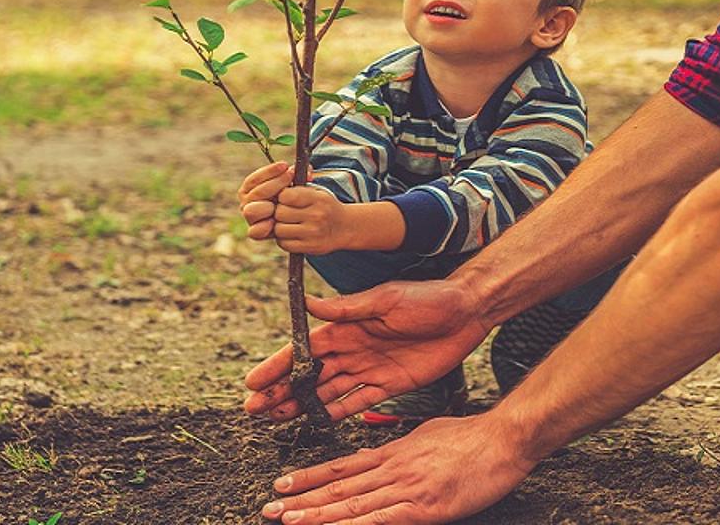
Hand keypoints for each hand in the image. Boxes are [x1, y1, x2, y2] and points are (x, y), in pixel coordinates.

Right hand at [238, 161, 292, 240]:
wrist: (292, 220)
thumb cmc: (290, 198)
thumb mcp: (292, 185)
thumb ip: (297, 176)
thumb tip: (309, 170)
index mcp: (249, 189)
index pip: (254, 179)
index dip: (269, 171)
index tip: (285, 165)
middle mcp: (246, 203)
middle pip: (256, 193)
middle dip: (275, 184)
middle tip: (291, 178)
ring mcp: (250, 218)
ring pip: (251, 211)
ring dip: (266, 206)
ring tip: (281, 203)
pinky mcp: (256, 232)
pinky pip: (255, 232)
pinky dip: (264, 226)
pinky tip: (274, 222)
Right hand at [244, 281, 490, 420]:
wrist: (466, 312)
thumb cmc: (427, 298)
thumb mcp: (386, 299)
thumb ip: (347, 307)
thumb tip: (308, 303)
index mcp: (347, 325)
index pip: (304, 349)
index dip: (278, 366)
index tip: (253, 382)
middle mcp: (353, 348)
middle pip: (309, 375)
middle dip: (281, 391)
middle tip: (254, 410)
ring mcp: (370, 368)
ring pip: (327, 391)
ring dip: (302, 404)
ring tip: (275, 419)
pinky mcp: (390, 384)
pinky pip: (358, 401)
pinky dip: (337, 412)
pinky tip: (316, 421)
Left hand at [260, 415, 535, 524]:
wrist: (503, 439)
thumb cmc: (472, 437)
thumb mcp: (426, 433)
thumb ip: (399, 446)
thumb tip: (375, 453)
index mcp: (393, 452)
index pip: (342, 467)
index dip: (310, 477)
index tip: (283, 484)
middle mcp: (392, 469)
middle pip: (339, 488)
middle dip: (301, 500)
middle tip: (270, 509)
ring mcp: (406, 488)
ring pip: (352, 504)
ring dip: (317, 515)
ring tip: (288, 520)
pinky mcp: (423, 506)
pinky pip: (381, 519)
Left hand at [273, 185, 349, 254]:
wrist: (345, 227)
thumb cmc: (324, 206)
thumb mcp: (317, 191)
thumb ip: (297, 186)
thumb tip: (276, 182)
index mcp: (318, 198)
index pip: (286, 195)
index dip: (281, 197)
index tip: (285, 199)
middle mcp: (317, 215)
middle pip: (280, 213)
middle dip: (278, 212)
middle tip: (285, 213)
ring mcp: (313, 233)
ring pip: (279, 229)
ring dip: (279, 227)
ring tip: (287, 224)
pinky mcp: (310, 247)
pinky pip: (284, 243)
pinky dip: (283, 239)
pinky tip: (291, 234)